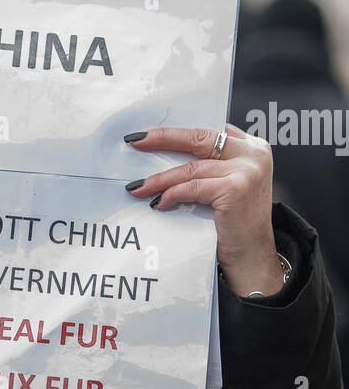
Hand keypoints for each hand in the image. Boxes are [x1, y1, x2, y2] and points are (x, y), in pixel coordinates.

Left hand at [124, 124, 284, 297]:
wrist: (252, 257)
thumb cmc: (236, 224)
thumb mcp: (227, 185)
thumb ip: (210, 166)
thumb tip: (165, 155)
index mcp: (252, 147)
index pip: (209, 131)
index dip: (178, 131)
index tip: (150, 133)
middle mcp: (253, 153)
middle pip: (198, 139)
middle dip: (163, 138)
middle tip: (135, 140)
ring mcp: (247, 170)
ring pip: (190, 168)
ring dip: (159, 179)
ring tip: (137, 187)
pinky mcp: (235, 188)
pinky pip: (192, 188)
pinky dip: (171, 194)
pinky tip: (158, 203)